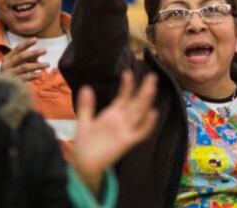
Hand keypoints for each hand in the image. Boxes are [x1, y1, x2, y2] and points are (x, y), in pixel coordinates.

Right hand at [0, 38, 47, 80]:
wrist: (2, 89)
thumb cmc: (13, 74)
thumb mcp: (18, 64)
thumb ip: (28, 58)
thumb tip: (41, 52)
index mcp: (7, 58)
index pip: (17, 48)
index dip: (26, 43)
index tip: (35, 39)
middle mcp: (7, 65)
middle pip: (21, 56)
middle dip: (34, 52)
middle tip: (45, 50)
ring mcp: (9, 74)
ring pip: (24, 67)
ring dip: (37, 65)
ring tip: (47, 64)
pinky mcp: (13, 83)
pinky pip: (24, 78)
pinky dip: (33, 75)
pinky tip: (40, 74)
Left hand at [70, 71, 158, 194]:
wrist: (84, 164)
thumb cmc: (85, 144)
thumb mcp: (84, 121)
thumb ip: (86, 106)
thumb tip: (86, 87)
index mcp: (112, 114)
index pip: (123, 97)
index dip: (127, 86)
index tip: (128, 73)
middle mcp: (121, 121)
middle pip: (136, 103)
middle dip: (144, 90)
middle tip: (152, 76)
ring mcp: (125, 130)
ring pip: (139, 113)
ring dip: (146, 101)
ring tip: (151, 88)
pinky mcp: (127, 142)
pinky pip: (140, 132)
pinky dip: (147, 124)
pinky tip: (152, 114)